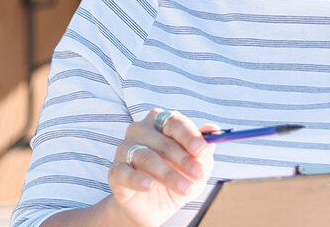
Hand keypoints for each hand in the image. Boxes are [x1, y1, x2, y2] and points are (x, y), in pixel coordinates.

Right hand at [107, 109, 215, 226]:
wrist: (152, 206)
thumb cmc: (176, 178)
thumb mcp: (197, 166)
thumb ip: (204, 148)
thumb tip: (214, 130)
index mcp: (161, 122)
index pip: (175, 122)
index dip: (190, 136)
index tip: (203, 150)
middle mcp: (140, 131)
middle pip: (162, 141)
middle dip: (184, 159)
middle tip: (199, 174)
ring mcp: (125, 149)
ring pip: (147, 157)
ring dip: (169, 174)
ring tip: (185, 188)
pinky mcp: (116, 171)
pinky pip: (125, 172)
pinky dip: (139, 179)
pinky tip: (150, 186)